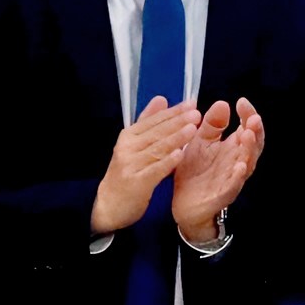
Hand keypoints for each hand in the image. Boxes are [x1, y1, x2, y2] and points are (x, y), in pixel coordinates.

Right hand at [90, 99, 201, 234]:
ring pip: (156, 149)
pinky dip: (167, 162)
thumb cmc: (126, 173)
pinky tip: (180, 154)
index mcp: (129, 136)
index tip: (191, 103)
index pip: (153, 120)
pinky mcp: (136, 183)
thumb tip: (161, 99)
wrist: (110, 206)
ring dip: (175, 138)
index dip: (172, 112)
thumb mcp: (133, 145)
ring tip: (192, 129)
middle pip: (156, 132)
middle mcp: (127, 148)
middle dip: (177, 121)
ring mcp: (130, 165)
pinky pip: (154, 170)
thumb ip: (148, 122)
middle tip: (195, 113)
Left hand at [171, 100, 262, 243]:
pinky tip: (239, 167)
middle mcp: (237, 161)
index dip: (248, 115)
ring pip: (247, 164)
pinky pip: (233, 186)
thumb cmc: (196, 172)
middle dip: (255, 131)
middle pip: (254, 145)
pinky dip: (238, 177)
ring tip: (248, 135)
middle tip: (253, 118)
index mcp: (233, 147)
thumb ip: (212, 124)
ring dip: (250, 149)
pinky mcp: (223, 194)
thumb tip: (223, 103)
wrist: (185, 204)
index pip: (248, 128)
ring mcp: (232, 178)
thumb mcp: (201, 142)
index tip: (241, 102)